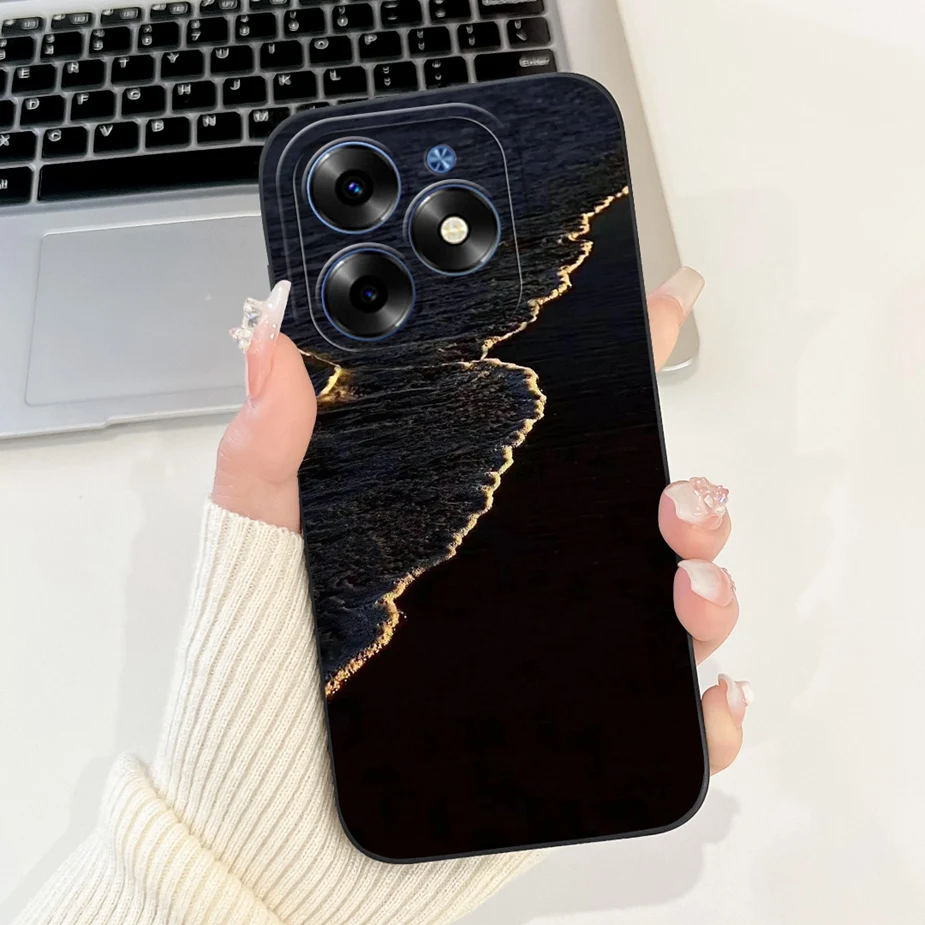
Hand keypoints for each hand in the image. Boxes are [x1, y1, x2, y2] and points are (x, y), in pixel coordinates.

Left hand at [213, 267, 747, 774]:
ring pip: (672, 608)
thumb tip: (267, 340)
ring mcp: (557, 657)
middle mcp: (522, 581)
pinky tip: (706, 694)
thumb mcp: (257, 551)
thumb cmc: (260, 688)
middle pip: (639, 517)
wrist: (275, 833)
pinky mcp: (578, 735)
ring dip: (710, 588)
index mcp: (467, 520)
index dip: (615, 367)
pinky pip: (671, 722)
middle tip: (674, 505)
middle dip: (689, 495)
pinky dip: (710, 710)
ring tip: (686, 593)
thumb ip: (267, 449)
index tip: (658, 314)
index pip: (555, 431)